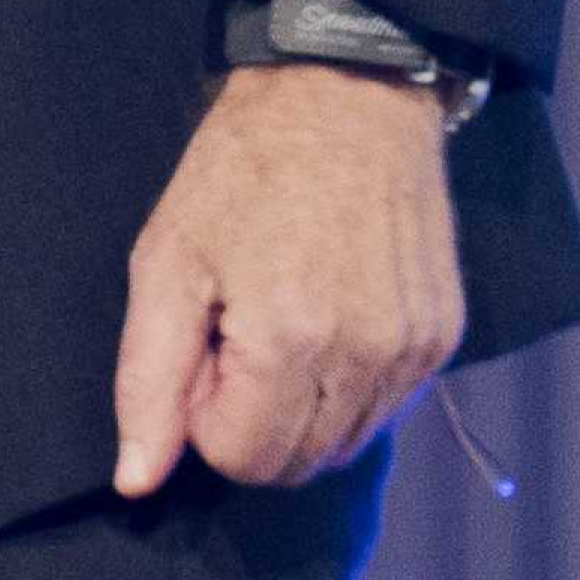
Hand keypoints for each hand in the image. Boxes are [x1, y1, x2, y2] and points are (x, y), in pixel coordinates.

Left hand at [108, 63, 467, 497]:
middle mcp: (365, 356)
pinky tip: (326, 315)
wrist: (345, 99)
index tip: (204, 345)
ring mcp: (414, 350)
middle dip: (251, 418)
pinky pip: (386, 408)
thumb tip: (136, 480)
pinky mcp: (443, 336)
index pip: (242, 460)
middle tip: (236, 332)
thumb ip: (148, 380)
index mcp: (288, 340)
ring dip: (300, 406)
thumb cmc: (241, 172)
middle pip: (296, 463)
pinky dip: (346, 385)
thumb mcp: (165, 262)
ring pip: (344, 445)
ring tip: (280, 318)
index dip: (204, 415)